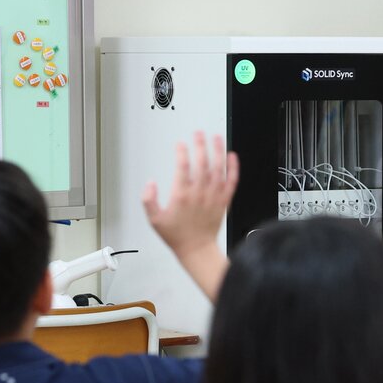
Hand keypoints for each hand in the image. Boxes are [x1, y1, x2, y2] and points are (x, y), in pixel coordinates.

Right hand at [141, 132, 238, 257]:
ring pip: (218, 170)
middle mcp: (199, 194)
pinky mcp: (224, 202)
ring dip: (218, 152)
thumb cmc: (177, 236)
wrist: (197, 249)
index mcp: (182, 196)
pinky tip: (233, 157)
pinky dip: (233, 168)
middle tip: (199, 133)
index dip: (182, 153)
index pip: (183, 167)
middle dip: (200, 146)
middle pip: (202, 164)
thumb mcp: (154, 219)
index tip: (180, 144)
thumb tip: (150, 183)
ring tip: (217, 137)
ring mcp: (213, 197)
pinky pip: (231, 182)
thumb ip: (148, 200)